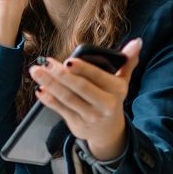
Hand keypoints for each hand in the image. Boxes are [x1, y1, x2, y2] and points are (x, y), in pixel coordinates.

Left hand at [29, 39, 142, 161]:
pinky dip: (48, 99)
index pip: (97, 77)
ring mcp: (90, 116)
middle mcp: (105, 105)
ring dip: (49, 84)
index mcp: (117, 90)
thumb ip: (128, 62)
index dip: (82, 69)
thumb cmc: (111, 98)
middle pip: (79, 88)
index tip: (67, 61)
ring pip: (67, 98)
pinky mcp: (77, 125)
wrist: (109, 130)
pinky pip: (61, 110)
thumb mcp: (122, 81)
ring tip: (36, 71)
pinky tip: (39, 89)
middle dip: (60, 74)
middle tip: (44, 62)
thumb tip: (136, 42)